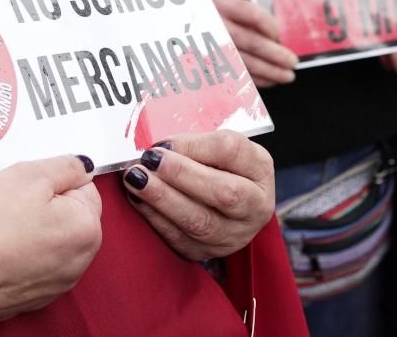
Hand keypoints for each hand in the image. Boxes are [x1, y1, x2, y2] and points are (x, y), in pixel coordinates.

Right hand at [0, 154, 101, 331]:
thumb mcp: (29, 174)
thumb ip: (66, 166)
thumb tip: (83, 167)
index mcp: (86, 231)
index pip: (84, 188)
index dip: (53, 180)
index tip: (28, 185)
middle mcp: (77, 264)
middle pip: (67, 217)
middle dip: (42, 205)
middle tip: (9, 202)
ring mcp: (53, 287)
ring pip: (46, 241)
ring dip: (28, 230)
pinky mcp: (27, 300)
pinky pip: (28, 264)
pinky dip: (15, 255)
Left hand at [122, 131, 274, 261]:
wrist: (230, 203)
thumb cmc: (221, 167)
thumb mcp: (220, 147)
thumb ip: (196, 145)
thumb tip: (161, 149)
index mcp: (260, 169)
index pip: (231, 152)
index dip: (195, 146)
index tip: (164, 143)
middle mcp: (255, 207)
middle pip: (224, 193)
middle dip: (181, 174)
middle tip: (150, 160)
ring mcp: (233, 235)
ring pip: (199, 221)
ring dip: (162, 198)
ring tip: (136, 179)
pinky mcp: (208, 253)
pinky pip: (180, 239)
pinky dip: (155, 218)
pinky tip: (138, 200)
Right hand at [213, 0, 296, 85]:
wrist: (184, 30)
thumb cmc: (215, 21)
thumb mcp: (229, 10)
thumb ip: (251, 20)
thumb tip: (279, 40)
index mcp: (222, 6)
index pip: (252, 14)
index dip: (270, 26)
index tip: (279, 36)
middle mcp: (215, 27)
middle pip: (252, 42)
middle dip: (276, 55)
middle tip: (292, 62)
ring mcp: (211, 48)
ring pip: (246, 63)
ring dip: (271, 71)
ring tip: (287, 75)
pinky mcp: (210, 67)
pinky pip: (237, 76)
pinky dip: (257, 80)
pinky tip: (270, 80)